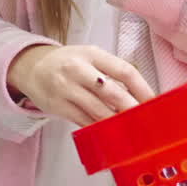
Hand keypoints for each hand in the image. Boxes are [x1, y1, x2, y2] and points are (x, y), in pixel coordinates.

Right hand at [8, 45, 154, 127]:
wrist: (33, 68)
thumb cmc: (68, 64)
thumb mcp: (89, 57)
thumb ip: (111, 72)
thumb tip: (140, 96)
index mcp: (91, 54)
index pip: (124, 70)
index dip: (142, 88)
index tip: (153, 102)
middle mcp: (78, 69)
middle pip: (113, 93)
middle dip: (132, 109)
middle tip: (146, 120)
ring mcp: (66, 89)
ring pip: (99, 111)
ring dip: (117, 122)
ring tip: (131, 128)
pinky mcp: (58, 106)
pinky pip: (84, 121)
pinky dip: (99, 128)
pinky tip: (109, 132)